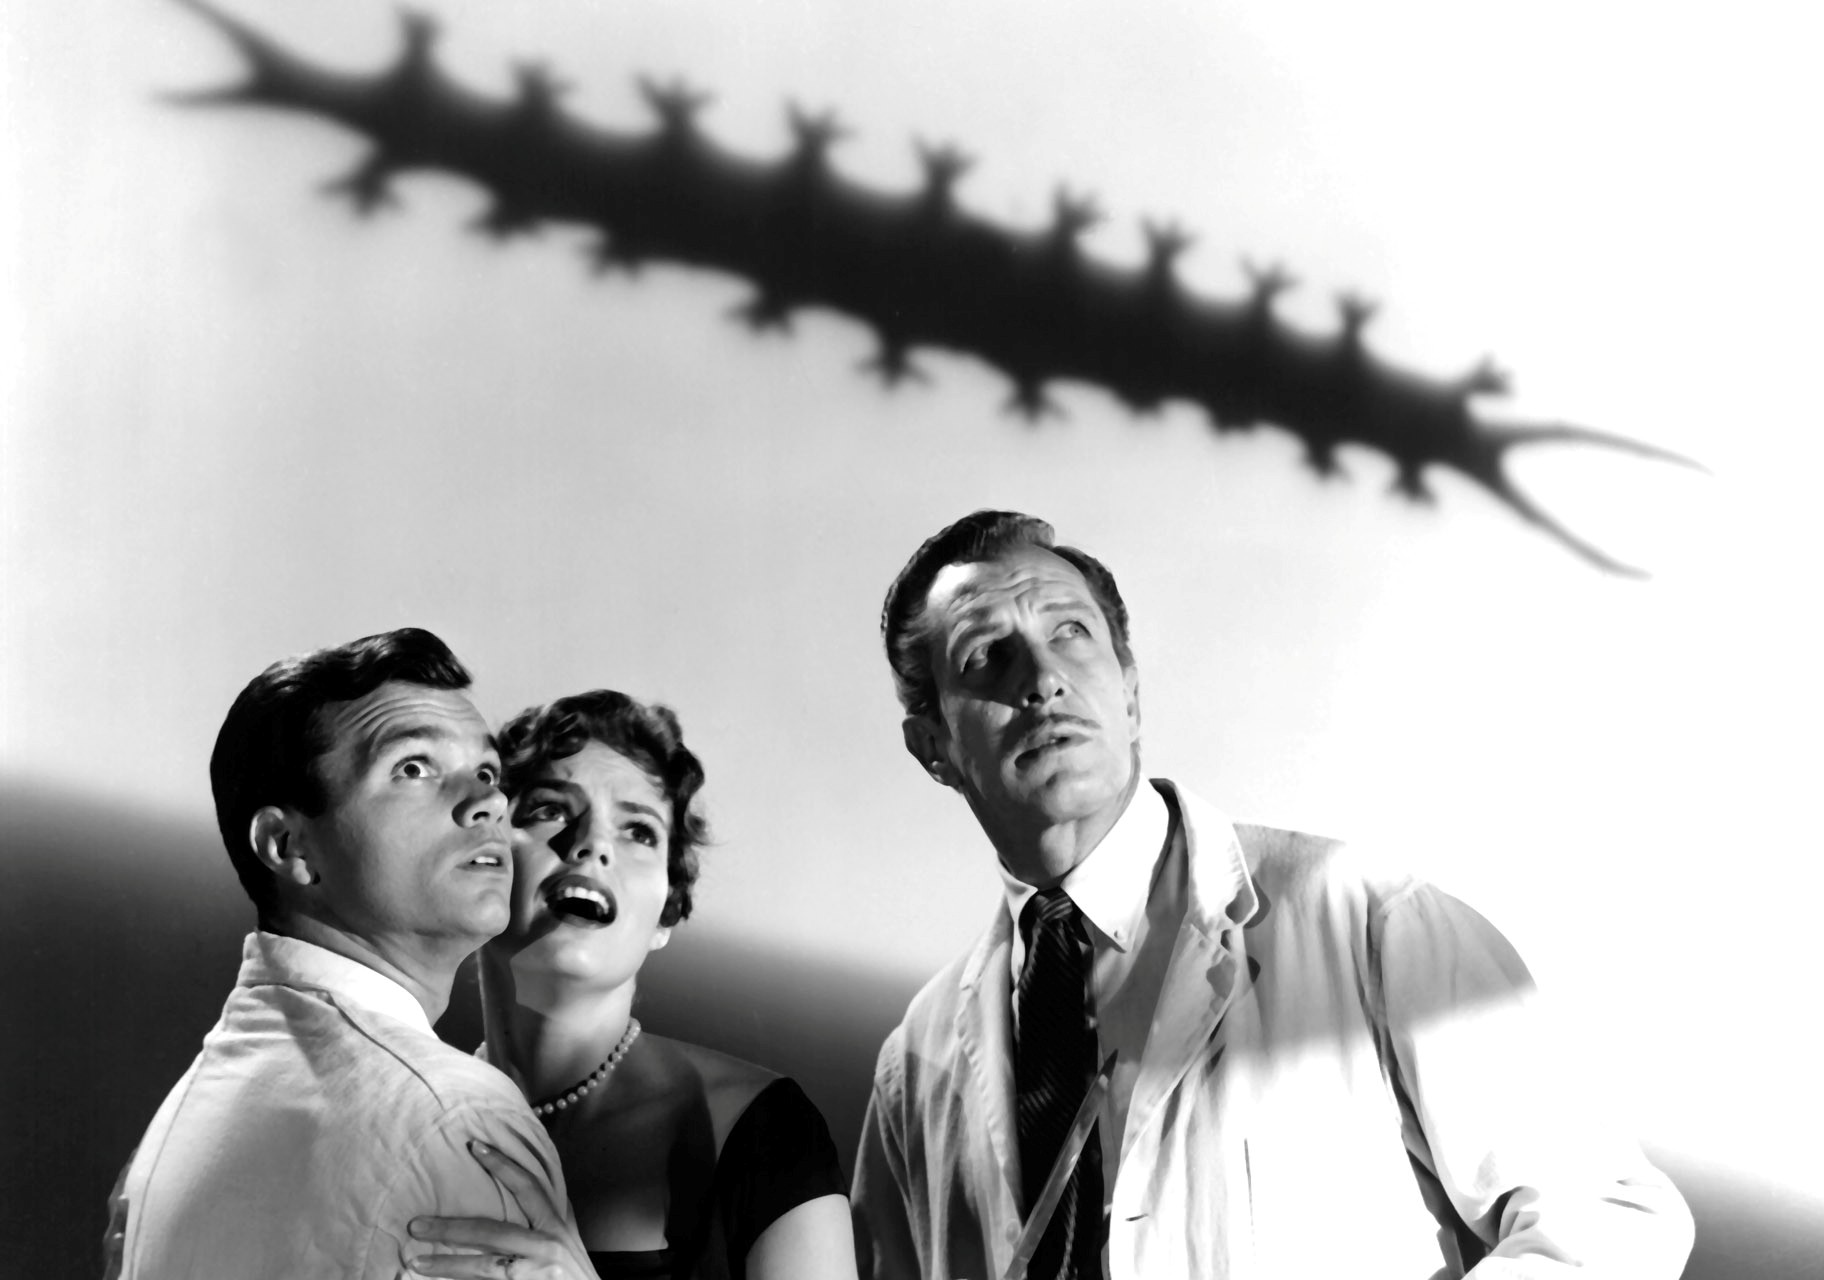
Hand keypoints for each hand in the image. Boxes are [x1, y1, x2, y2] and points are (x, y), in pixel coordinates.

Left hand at [406, 1140, 597, 1279]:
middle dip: (451, 1227)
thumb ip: (550, 1215)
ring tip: (416, 1261)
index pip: (527, 1187)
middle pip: (492, 1232)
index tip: (474, 1146)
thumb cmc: (576, 1272)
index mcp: (556, 1225)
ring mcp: (535, 1274)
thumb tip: (526, 1186)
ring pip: (483, 1267)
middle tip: (417, 1225)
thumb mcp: (568, 1237)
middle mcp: (546, 1247)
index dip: (502, 1164)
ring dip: (445, 1264)